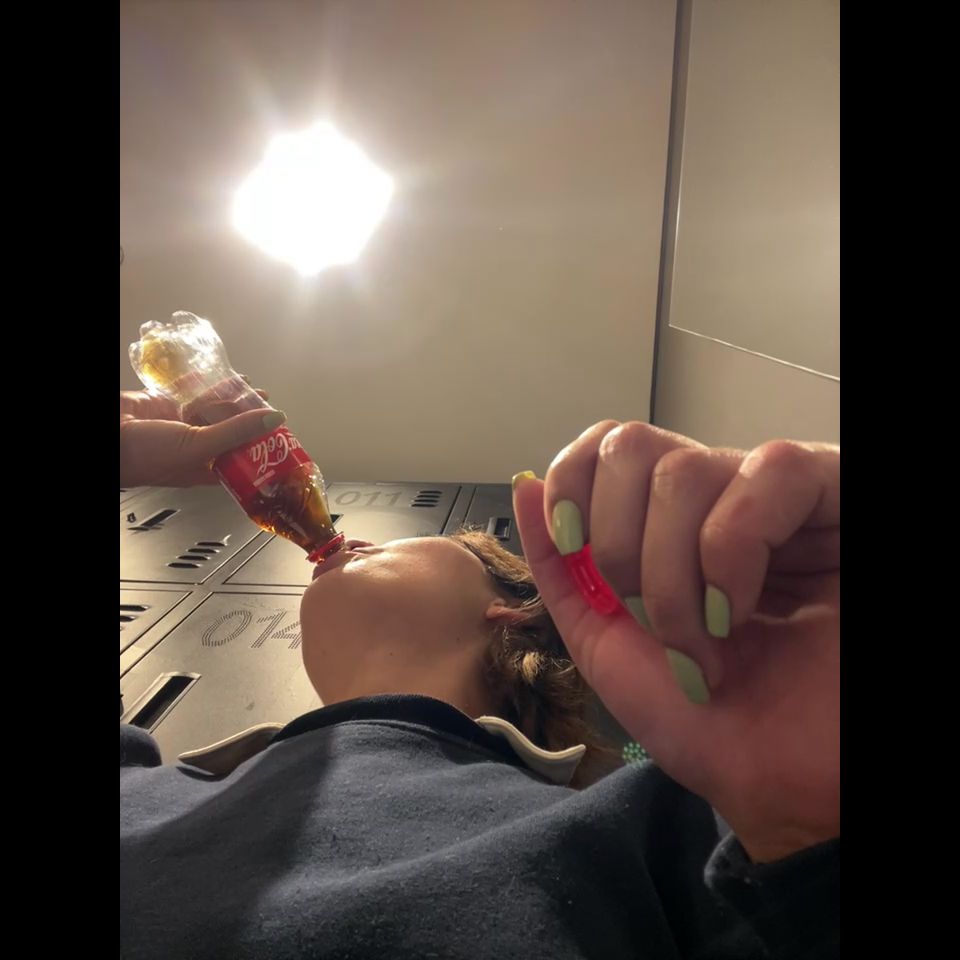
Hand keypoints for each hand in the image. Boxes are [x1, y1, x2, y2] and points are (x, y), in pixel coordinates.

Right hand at [119, 385, 283, 487]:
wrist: (107, 434)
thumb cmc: (147, 455)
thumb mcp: (200, 446)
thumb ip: (237, 431)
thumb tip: (275, 419)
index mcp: (206, 468)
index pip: (242, 459)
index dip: (261, 448)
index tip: (279, 434)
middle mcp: (196, 447)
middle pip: (230, 431)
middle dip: (249, 417)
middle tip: (267, 401)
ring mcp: (182, 425)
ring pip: (213, 410)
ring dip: (232, 398)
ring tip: (252, 387)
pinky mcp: (168, 406)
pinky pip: (193, 394)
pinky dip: (207, 384)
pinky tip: (223, 376)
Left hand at [512, 421, 838, 862]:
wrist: (780, 783)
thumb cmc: (703, 722)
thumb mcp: (605, 642)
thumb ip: (561, 567)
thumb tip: (524, 487)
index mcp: (663, 522)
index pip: (607, 444)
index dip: (572, 481)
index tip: (572, 544)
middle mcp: (717, 496)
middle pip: (632, 447)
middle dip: (617, 547)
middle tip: (647, 619)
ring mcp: (774, 498)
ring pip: (684, 470)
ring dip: (670, 576)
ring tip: (701, 642)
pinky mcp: (836, 499)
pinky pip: (771, 473)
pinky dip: (730, 554)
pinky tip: (738, 611)